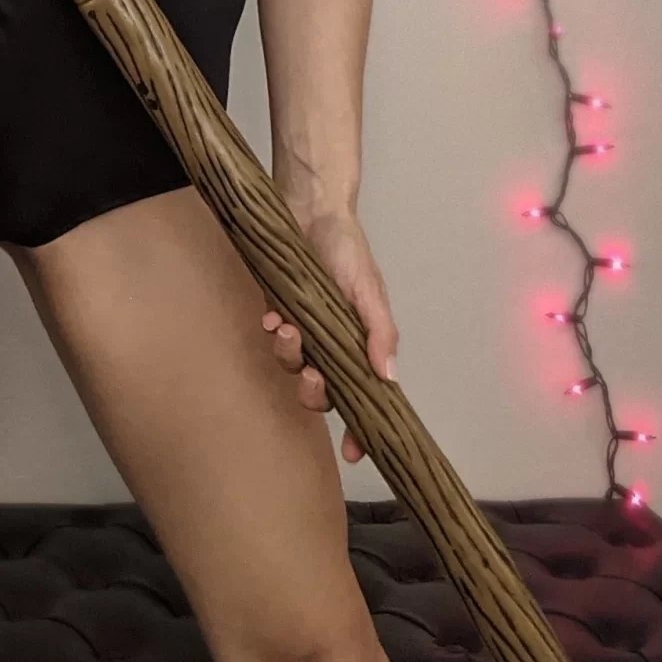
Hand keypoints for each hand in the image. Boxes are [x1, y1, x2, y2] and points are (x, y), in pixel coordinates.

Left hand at [262, 210, 399, 465]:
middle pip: (321, 391)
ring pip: (293, 366)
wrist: (310, 209)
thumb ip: (380, 333)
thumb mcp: (370, 291)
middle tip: (312, 376)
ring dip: (289, 357)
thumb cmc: (348, 249)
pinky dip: (273, 332)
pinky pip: (272, 338)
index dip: (360, 428)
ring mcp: (304, 329)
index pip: (363, 396)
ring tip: (288, 329)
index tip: (354, 452)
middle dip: (314, 392)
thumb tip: (389, 378)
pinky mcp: (278, 312)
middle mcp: (332, 343)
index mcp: (360, 344)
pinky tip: (273, 315)